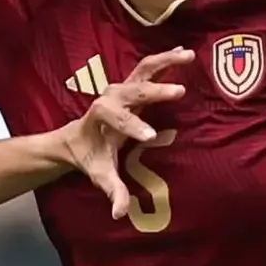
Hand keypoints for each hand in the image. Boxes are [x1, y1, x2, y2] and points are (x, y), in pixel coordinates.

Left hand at [58, 48, 192, 218]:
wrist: (77, 138)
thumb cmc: (91, 157)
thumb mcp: (100, 175)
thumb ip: (112, 192)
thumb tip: (119, 214)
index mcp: (99, 118)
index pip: (114, 117)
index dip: (130, 125)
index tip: (149, 136)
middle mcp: (110, 97)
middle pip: (132, 89)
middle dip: (155, 91)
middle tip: (178, 92)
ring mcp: (122, 88)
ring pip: (143, 69)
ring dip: (165, 62)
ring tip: (188, 55)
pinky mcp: (132, 84)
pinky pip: (149, 68)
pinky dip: (166, 59)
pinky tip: (184, 51)